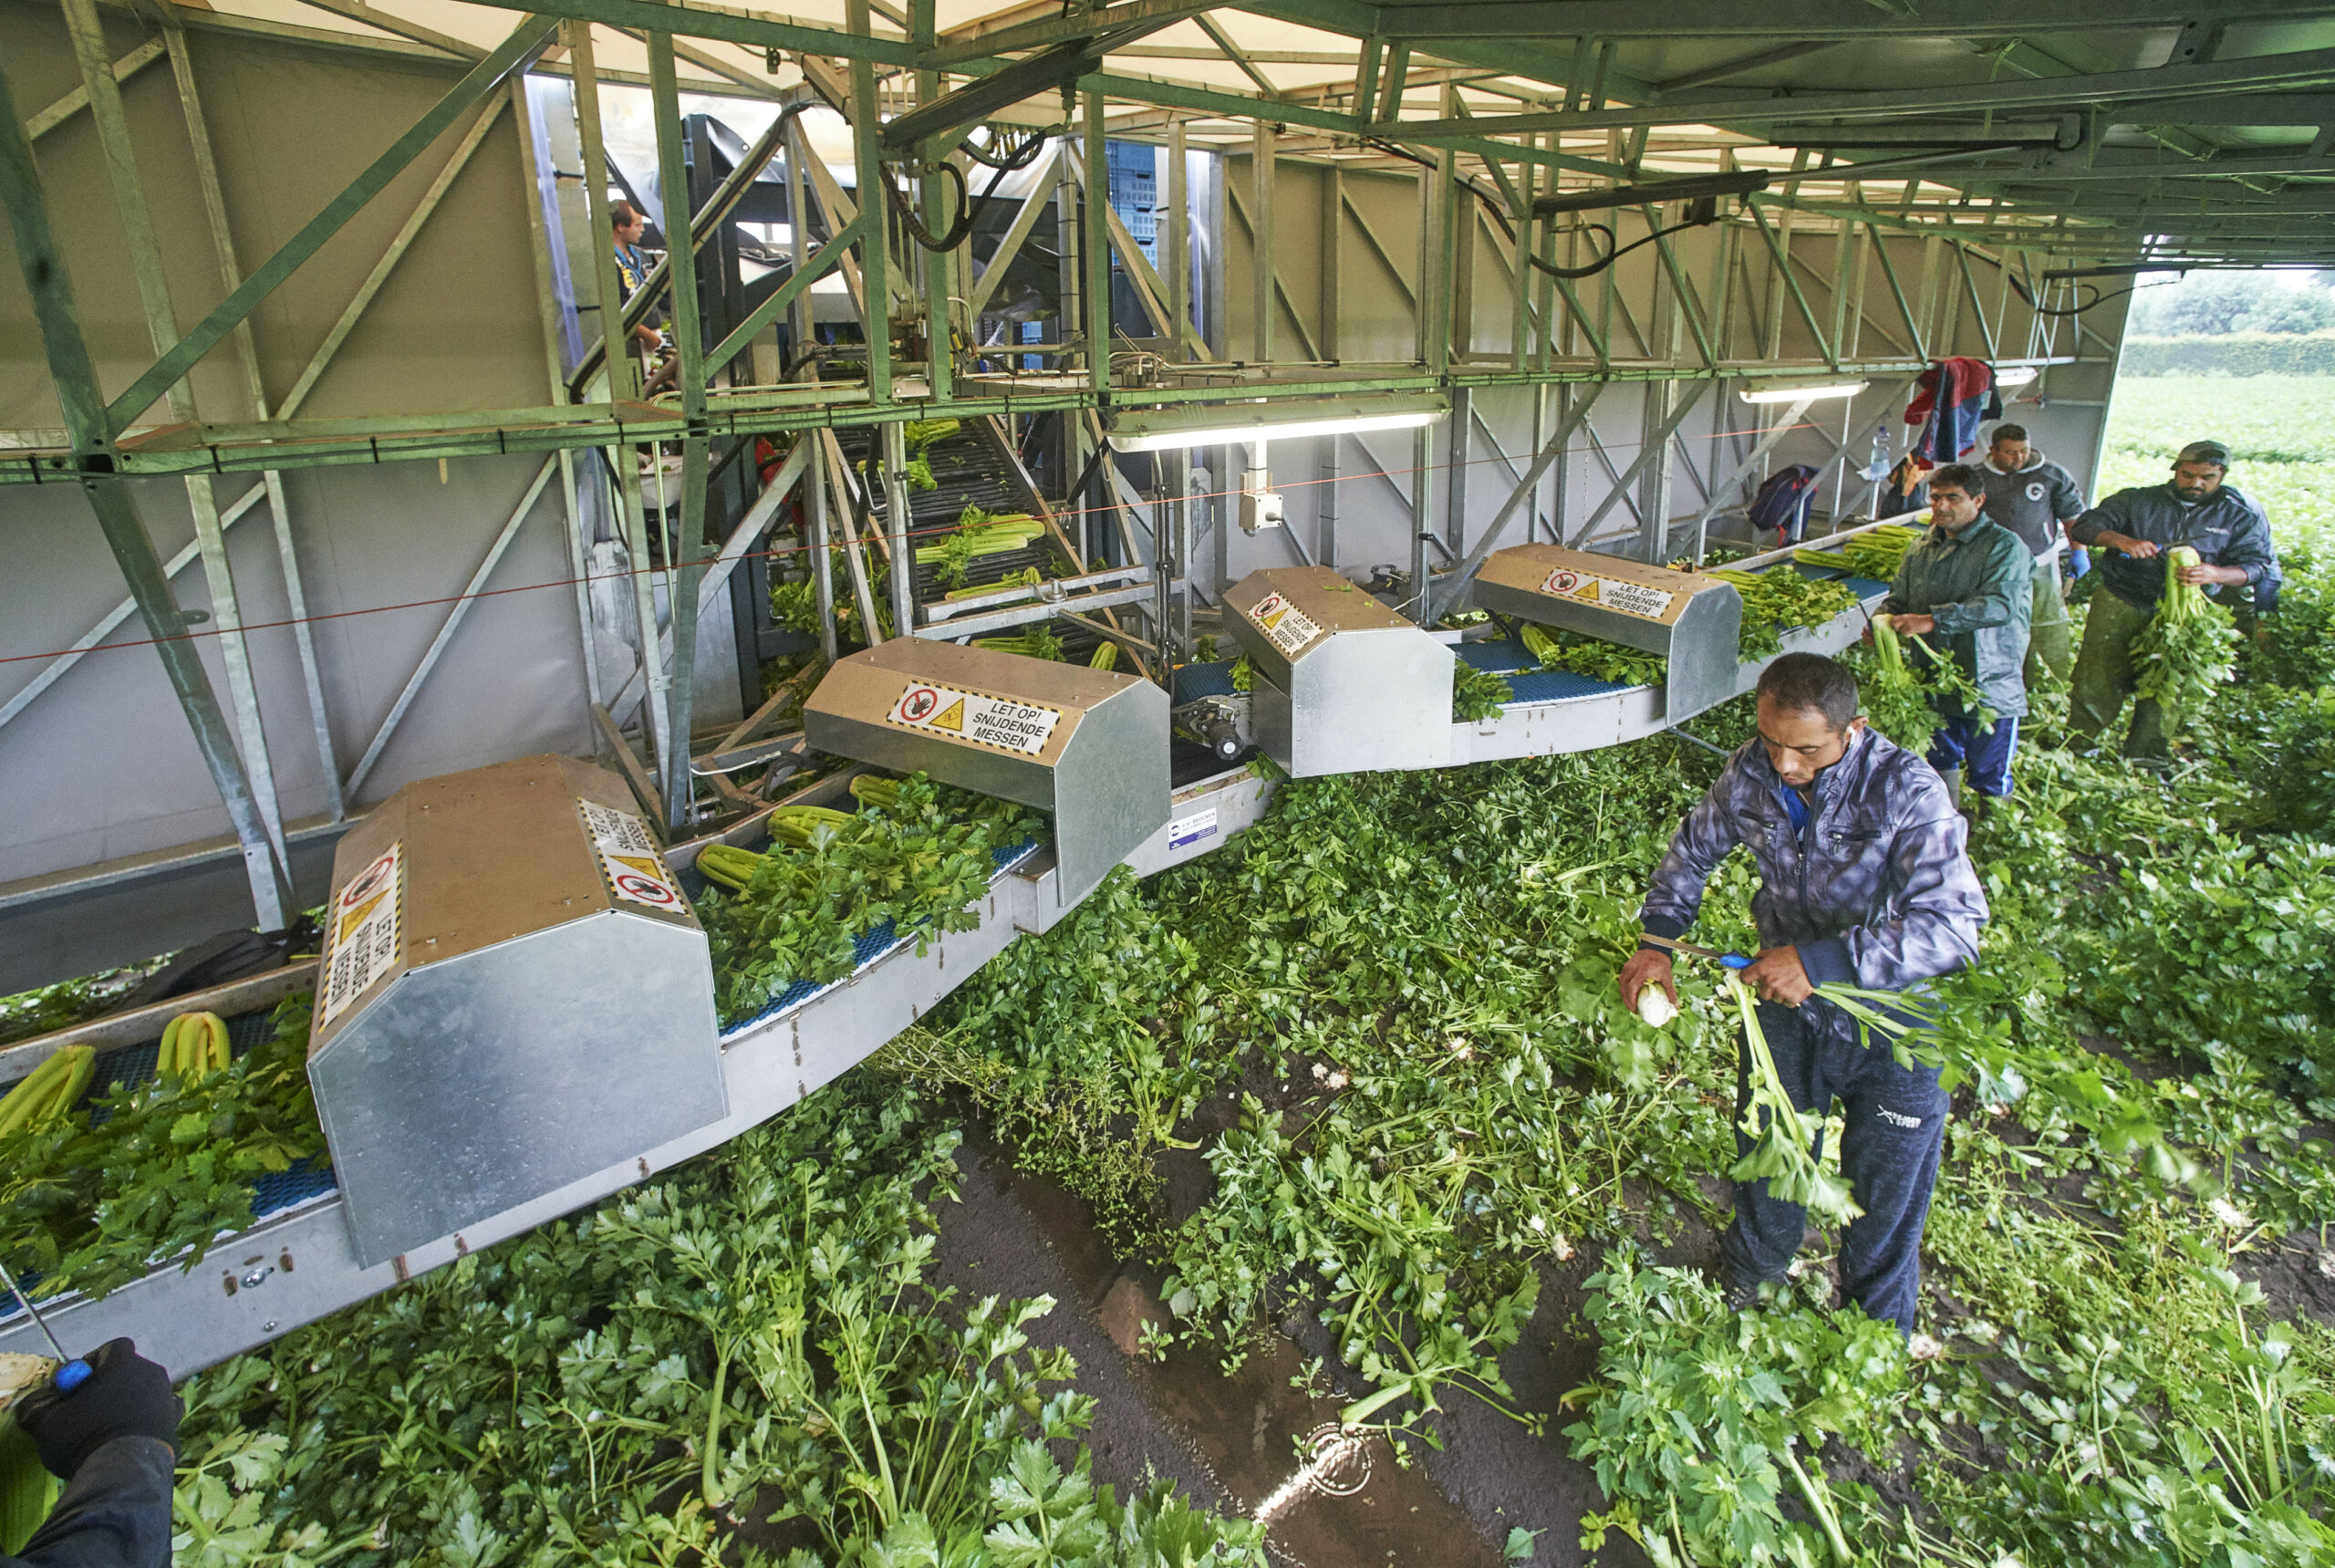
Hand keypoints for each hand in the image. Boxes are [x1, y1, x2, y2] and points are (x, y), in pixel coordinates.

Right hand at [11, 1338, 180, 1478]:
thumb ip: (40, 1405)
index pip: (113, 1348)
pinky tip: (125, 1440)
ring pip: (144, 1393)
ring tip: (105, 1430)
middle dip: (110, 1385)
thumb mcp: (45, 1422)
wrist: (123, 1473)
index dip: (92, 1363)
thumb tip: (40, 1402)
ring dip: (127, 1405)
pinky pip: (157, 1416)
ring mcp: (167, 1399)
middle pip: (130, 1370)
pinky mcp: (174, 1424)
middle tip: (87, 1409)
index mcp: (127, 1364)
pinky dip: (143, 1424)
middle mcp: (153, 1375)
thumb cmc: (83, 1438)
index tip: (76, 1384)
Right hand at [1618, 948, 1676, 1011]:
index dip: (1631, 1000)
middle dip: (1627, 1001)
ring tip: (1630, 1004)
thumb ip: (1670, 991)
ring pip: (1621, 984)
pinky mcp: (1626, 967)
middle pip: (1624, 988)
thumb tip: (1676, 1006)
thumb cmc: (1661, 962)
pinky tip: (1629, 994)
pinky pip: (1622, 980)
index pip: (1632, 988)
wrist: (1655, 947)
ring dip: (1624, 995)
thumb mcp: (1667, 976)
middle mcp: (1633, 969)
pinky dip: (1624, 988)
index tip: (1636, 1009)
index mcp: (1643, 972)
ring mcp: (1628, 967)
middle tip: (1633, 1010)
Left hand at [1740, 946, 1813, 1006]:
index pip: (1745, 978)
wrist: (1812, 962)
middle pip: (1762, 993)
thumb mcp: (1773, 952)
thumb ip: (1760, 957)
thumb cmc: (1792, 956)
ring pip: (1775, 999)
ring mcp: (1781, 992)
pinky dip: (1790, 998)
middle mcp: (1770, 982)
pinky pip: (1787, 1003)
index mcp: (1762, 969)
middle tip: (1776, 981)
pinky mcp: (1792, 998)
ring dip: (1779, 994)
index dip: (1747, 978)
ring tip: (1788, 983)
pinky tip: (1794, 988)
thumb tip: (1752, 961)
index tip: (1750, 979)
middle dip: (1767, 988)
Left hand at [1890, 612, 1935, 636]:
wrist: (1929, 621)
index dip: (1892, 623)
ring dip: (1904, 633)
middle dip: (1896, 629)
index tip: (1893, 626)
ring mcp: (1907, 623)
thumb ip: (1904, 620)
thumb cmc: (1921, 621)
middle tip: (1901, 631)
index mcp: (1905, 616)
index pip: (1894, 618)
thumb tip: (1896, 624)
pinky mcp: (1910, 628)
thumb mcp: (1911, 617)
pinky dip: (1908, 635)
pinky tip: (1912, 633)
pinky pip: (1905, 634)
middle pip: (1894, 624)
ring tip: (1910, 632)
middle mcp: (1905, 619)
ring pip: (1900, 630)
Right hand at [2096, 531, 2156, 558]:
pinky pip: (2136, 556)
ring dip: (2140, 556)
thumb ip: (2150, 549)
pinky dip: (2134, 556)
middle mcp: (2143, 544)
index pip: (2155, 549)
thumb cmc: (2136, 544)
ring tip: (2137, 553)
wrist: (2125, 541)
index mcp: (2147, 542)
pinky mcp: (2132, 550)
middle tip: (2142, 553)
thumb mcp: (2143, 545)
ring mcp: (2137, 547)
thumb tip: (2155, 557)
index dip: (2155, 553)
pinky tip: (2132, 553)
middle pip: (2149, 554)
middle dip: (2146, 555)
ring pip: (2142, 556)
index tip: (2154, 556)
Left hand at [2175, 561, 2245, 587]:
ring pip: (2190, 579)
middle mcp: (2201, 573)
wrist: (2218, 575)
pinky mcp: (2201, 583)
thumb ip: (2198, 563)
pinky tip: (2181, 583)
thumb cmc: (2211, 569)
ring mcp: (2201, 579)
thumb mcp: (2205, 564)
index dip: (2184, 568)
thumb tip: (2190, 560)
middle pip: (2190, 573)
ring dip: (2182, 578)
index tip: (2178, 567)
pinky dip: (2186, 584)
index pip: (2191, 568)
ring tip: (2176, 577)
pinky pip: (2192, 584)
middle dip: (2182, 573)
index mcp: (2202, 567)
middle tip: (2175, 572)